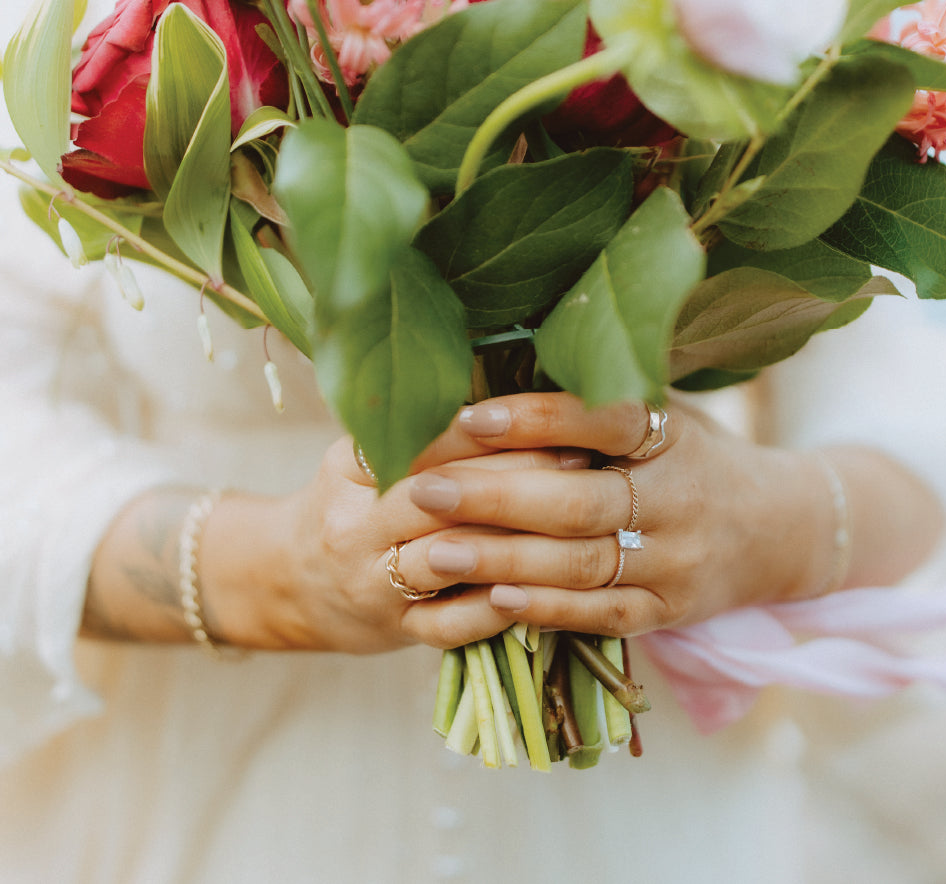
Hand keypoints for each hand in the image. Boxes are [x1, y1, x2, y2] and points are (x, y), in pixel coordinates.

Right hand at [195, 438, 591, 654]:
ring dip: (513, 539)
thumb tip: (511, 392)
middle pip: (438, 495)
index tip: (545, 416)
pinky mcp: (394, 630)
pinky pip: (449, 624)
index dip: (484, 428)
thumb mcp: (363, 455)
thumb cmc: (351, 504)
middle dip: (514, 477)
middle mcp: (355, 525)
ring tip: (574, 522)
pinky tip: (542, 589)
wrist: (288, 582)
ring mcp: (372, 583)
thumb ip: (423, 431)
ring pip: (448, 556)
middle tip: (580, 460)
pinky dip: (496, 608)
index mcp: (350, 469)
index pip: (419, 441)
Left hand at [388, 393, 830, 638]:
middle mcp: (680, 498)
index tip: (469, 417)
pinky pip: (599, 615)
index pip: (606, 421)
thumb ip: (596, 404)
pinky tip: (492, 597)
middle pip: (580, 503)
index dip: (538, 418)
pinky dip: (545, 608)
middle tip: (425, 490)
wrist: (777, 529)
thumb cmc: (692, 454)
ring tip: (434, 550)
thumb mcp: (664, 412)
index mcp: (675, 435)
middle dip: (496, 498)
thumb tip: (489, 376)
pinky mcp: (667, 611)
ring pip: (581, 564)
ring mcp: (676, 562)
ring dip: (502, 560)